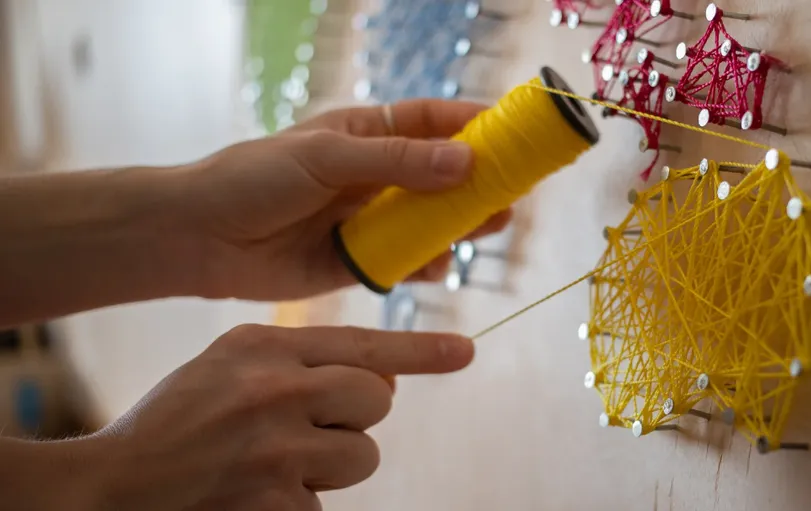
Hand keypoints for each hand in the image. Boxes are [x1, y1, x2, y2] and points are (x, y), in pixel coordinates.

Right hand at [82, 324, 473, 510]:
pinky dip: (300, 500)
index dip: (420, 349)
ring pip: (361, 457)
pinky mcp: (278, 504)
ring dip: (330, 464)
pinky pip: (326, 502)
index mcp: (263, 346)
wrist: (115, 485)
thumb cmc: (181, 419)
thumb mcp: (233, 364)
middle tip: (306, 427)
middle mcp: (276, 390)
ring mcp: (278, 450)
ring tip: (272, 462)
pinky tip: (255, 491)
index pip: (362, 342)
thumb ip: (304, 360)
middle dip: (353, 418)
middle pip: (375, 402)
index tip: (465, 350)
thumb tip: (384, 378)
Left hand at [182, 99, 511, 300]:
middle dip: (477, 181)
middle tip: (512, 190)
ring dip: (460, 223)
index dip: (473, 125)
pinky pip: (405, 261)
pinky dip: (426, 263)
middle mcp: (373, 176)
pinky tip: (437, 265)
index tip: (514, 133)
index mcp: (364, 134)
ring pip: (429, 219)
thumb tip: (465, 162)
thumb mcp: (326, 158)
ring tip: (489, 225)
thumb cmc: (254, 180)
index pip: (430, 121)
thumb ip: (395, 162)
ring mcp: (368, 219)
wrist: (201, 240)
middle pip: (440, 174)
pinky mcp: (359, 261)